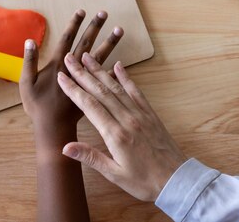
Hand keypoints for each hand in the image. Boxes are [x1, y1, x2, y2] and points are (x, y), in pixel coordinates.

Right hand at [19, 10, 122, 131]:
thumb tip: (29, 41)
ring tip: (119, 29)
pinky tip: (121, 62)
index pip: (69, 42)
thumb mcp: (26, 86)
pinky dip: (116, 71)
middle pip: (89, 47)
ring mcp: (88, 83)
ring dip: (110, 44)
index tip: (81, 11)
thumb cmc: (38, 111)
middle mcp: (77, 73)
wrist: (54, 134)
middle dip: (95, 29)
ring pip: (103, 61)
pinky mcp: (96, 94)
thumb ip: (28, 62)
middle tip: (102, 13)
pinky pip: (112, 83)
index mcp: (60, 68)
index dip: (75, 26)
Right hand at [57, 55, 186, 201]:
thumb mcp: (114, 174)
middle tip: (69, 59)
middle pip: (100, 91)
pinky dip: (125, 77)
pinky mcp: (150, 113)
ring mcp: (140, 114)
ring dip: (100, 71)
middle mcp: (127, 119)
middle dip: (83, 73)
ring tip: (87, 57)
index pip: (89, 105)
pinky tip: (118, 65)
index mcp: (115, 134)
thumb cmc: (144, 181)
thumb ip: (90, 157)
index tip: (61, 77)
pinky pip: (135, 91)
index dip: (73, 89)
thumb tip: (65, 147)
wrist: (177, 180)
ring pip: (116, 87)